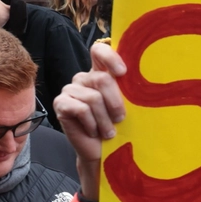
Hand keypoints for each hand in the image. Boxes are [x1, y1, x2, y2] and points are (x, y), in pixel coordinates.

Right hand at [54, 43, 126, 201]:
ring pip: (93, 97)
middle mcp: (84, 78)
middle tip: (120, 119)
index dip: (110, 57)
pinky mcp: (60, 104)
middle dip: (115, 103)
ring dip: (105, 119)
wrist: (104, 151)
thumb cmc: (119, 126)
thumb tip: (140, 77)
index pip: (99, 50)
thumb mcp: (128, 105)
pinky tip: (94, 131)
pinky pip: (80, 109)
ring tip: (109, 131)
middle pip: (101, 79)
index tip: (123, 73)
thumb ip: (128, 88)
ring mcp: (70, 90)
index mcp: (100, 72)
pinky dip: (92, 123)